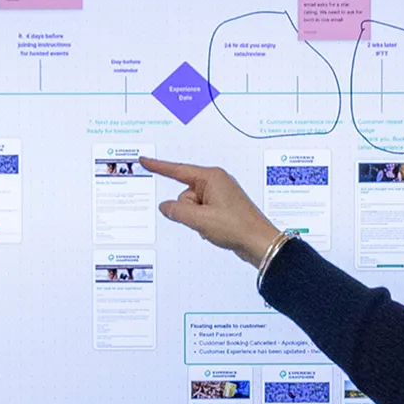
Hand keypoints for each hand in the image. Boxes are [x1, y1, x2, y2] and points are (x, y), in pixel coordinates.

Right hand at [140, 158, 282, 266]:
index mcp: (211, 177)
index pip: (177, 170)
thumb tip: (165, 207)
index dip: (158, 167)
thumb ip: (177, 212)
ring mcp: (219, 194)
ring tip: (215, 226)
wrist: (259, 242)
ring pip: (192, 206)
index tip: (145, 161)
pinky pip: (201, 213)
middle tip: (206, 221)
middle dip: (188, 210)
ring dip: (197, 219)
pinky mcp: (222, 206)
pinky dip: (203, 223)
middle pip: (185, 195)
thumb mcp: (200, 220)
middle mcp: (216, 182)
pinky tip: (217, 229)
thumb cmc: (236, 227)